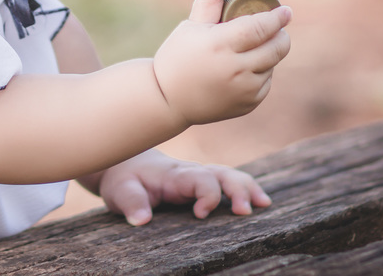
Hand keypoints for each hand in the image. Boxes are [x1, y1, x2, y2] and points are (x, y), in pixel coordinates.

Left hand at [98, 149, 271, 224]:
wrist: (124, 163)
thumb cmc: (123, 179)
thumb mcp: (119, 191)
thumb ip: (131, 202)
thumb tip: (141, 220)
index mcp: (173, 175)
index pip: (199, 178)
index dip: (206, 195)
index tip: (200, 215)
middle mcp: (190, 172)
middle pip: (221, 173)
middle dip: (237, 189)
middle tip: (245, 211)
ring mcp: (198, 176)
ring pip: (229, 175)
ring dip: (247, 188)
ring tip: (264, 205)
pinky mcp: (202, 182)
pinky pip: (227, 181)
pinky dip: (246, 189)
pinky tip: (261, 203)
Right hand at [152, 0, 291, 125]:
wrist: (167, 100)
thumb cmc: (177, 56)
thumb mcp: (191, 26)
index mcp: (220, 45)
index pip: (260, 27)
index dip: (277, 18)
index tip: (286, 11)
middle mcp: (235, 69)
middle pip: (276, 47)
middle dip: (281, 35)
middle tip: (277, 28)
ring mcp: (243, 90)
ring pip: (272, 65)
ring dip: (269, 54)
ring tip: (252, 48)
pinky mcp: (248, 104)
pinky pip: (265, 83)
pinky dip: (260, 73)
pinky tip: (244, 69)